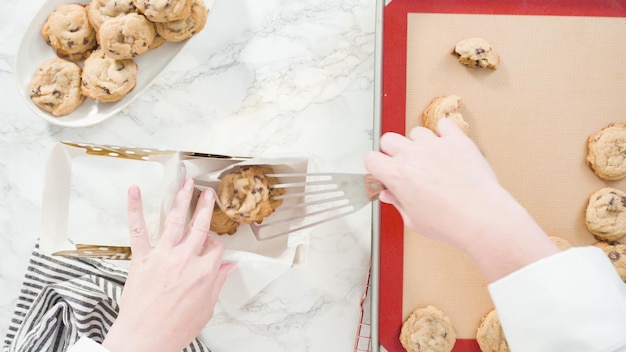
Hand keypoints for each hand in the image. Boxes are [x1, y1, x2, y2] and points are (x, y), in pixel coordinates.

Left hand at [103, 179, 233, 351]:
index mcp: (204, 272)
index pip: (216, 248)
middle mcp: (186, 259)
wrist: (144, 340)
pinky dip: (135, 208)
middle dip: (206, 207)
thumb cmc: (173, 329)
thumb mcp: (206, 308)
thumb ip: (217, 283)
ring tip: (186, 184)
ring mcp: (163, 256)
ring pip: (176, 221)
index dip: (216, 246)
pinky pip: (138, 230)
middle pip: (200, 226)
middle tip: (208, 193)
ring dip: (182, 199)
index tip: (213, 246)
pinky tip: (134, 191)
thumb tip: (227, 268)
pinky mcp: (142, 259)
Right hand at [365, 118, 557, 280]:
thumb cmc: (449, 223)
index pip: (371, 158)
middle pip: (389, 139)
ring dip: (418, 143)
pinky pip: (443, 125)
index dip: (376, 166)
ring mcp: (435, 145)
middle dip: (392, 151)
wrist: (482, 218)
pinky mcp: (457, 140)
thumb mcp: (413, 220)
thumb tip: (389, 194)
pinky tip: (445, 145)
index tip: (383, 171)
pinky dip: (442, 132)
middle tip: (404, 164)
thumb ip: (398, 203)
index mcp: (397, 175)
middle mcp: (412, 156)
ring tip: (430, 159)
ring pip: (415, 132)